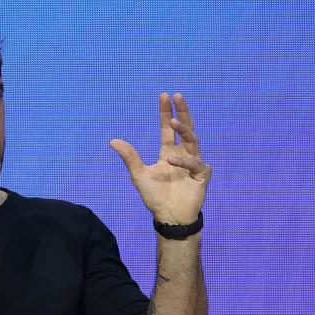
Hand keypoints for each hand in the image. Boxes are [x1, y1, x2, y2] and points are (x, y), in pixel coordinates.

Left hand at [109, 92, 210, 224]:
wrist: (169, 217)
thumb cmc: (156, 198)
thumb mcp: (139, 175)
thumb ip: (130, 158)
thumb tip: (113, 141)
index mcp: (169, 153)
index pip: (169, 129)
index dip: (166, 113)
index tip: (164, 96)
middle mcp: (182, 155)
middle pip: (185, 128)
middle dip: (182, 112)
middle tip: (176, 96)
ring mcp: (194, 164)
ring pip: (193, 141)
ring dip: (184, 130)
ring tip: (174, 121)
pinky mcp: (201, 175)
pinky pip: (195, 163)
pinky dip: (184, 161)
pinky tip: (171, 160)